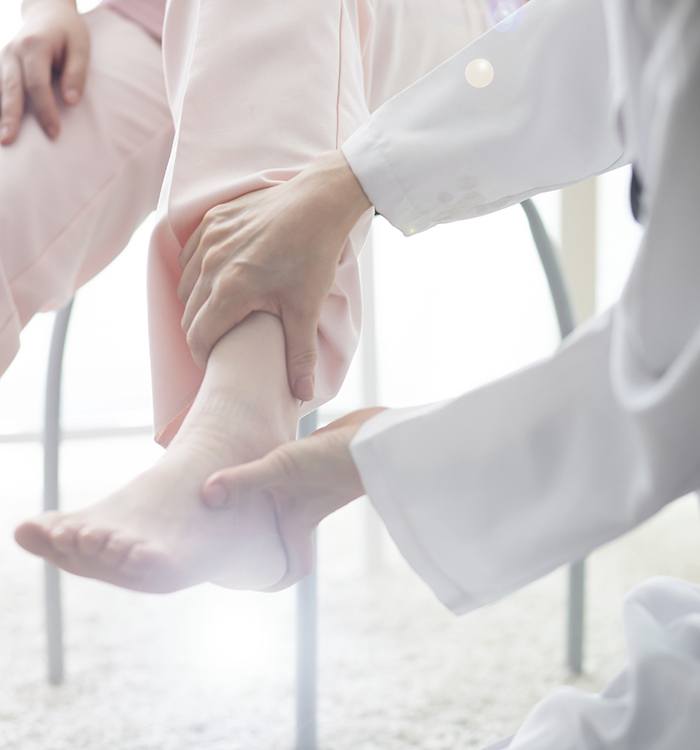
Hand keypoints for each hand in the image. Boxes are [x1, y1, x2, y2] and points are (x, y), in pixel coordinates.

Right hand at [1, 0, 89, 144]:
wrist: (47, 11)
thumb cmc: (69, 33)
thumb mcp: (80, 47)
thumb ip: (76, 73)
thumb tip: (71, 102)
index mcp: (34, 46)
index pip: (37, 84)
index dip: (45, 110)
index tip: (54, 134)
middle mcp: (12, 51)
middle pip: (11, 88)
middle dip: (10, 117)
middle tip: (8, 141)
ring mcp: (2, 57)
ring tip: (0, 139)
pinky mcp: (0, 63)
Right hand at [177, 150, 371, 400]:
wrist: (320, 201)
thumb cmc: (314, 255)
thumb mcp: (307, 309)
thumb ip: (300, 355)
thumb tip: (301, 396)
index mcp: (231, 290)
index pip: (198, 336)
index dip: (203, 356)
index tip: (215, 364)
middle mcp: (211, 264)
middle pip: (188, 312)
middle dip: (199, 333)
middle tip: (218, 343)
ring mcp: (209, 238)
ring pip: (185, 283)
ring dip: (195, 303)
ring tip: (216, 314)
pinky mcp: (213, 220)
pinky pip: (189, 254)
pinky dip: (195, 271)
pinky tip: (213, 279)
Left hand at [200, 407, 384, 587]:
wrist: (375, 435)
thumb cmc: (334, 460)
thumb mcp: (285, 467)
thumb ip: (245, 480)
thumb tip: (206, 495)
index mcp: (296, 523)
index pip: (292, 568)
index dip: (275, 581)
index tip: (251, 583)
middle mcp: (298, 510)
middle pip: (275, 535)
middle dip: (252, 538)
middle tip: (217, 536)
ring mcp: (302, 488)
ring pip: (273, 503)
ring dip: (252, 501)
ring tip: (217, 497)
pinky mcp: (306, 463)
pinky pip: (278, 475)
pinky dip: (262, 470)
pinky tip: (244, 452)